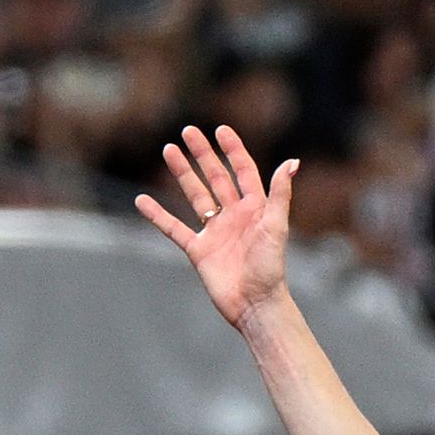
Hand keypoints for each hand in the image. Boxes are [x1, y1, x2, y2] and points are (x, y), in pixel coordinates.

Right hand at [137, 124, 295, 330]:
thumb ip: (281, 194)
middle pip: (216, 177)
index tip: (221, 130)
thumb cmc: (271, 268)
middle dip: (203, 154)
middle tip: (188, 131)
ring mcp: (215, 232)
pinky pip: (174, 228)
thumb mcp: (277, 227)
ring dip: (182, 173)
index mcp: (255, 209)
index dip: (233, 150)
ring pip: (195, 195)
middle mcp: (234, 217)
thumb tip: (292, 162)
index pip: (243, 171)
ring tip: (169, 150)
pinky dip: (158, 215)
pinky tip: (142, 201)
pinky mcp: (199, 250)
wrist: (256, 305)